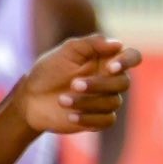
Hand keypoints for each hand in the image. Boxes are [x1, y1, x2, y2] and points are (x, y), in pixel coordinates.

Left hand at [19, 35, 136, 134]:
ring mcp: (106, 100)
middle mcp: (110, 79)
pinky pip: (107, 120)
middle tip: (73, 84)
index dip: (127, 61)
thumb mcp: (66, 51)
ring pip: (113, 103)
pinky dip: (89, 118)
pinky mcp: (99, 119)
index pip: (132, 57)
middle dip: (99, 84)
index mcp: (106, 59)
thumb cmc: (48, 71)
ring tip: (61, 100)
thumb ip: (91, 43)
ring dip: (87, 102)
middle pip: (123, 83)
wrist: (30, 100)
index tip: (110, 68)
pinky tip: (70, 116)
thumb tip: (118, 44)